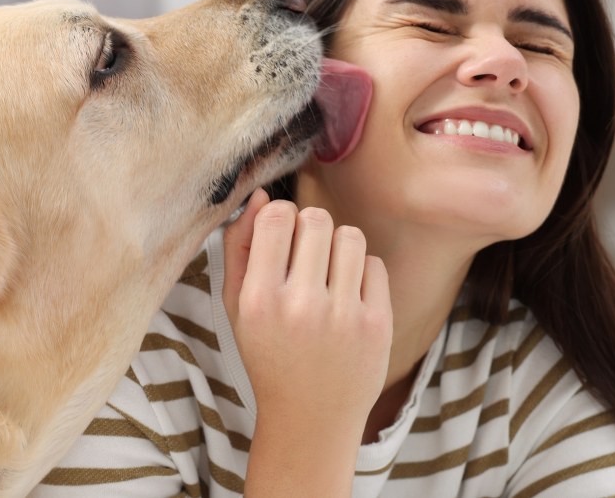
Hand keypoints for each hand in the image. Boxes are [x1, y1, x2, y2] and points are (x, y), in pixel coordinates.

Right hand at [222, 189, 392, 438]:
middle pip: (316, 219)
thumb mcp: (237, 308)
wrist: (310, 418)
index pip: (277, 217)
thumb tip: (262, 196)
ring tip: (328, 272)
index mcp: (260, 300)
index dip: (280, 215)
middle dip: (310, 228)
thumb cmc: (269, 355)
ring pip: (350, 236)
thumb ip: (239, 248)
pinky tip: (347, 295)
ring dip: (338, 246)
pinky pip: (374, 264)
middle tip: (305, 256)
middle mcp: (301, 306)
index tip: (281, 236)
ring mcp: (343, 316)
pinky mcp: (377, 324)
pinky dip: (361, 272)